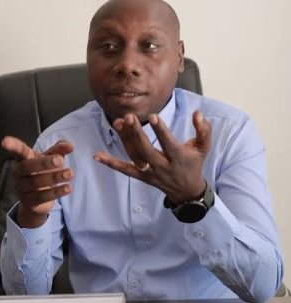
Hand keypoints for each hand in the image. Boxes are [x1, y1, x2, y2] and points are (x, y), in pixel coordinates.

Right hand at [2, 136, 73, 227]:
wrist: (37, 201)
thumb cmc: (42, 173)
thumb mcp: (50, 160)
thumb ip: (59, 151)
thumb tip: (69, 145)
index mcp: (23, 160)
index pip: (18, 152)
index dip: (12, 146)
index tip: (5, 141)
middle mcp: (19, 174)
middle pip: (28, 167)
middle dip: (44, 163)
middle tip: (60, 160)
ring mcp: (22, 189)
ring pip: (36, 183)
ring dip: (54, 178)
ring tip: (70, 174)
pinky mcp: (29, 202)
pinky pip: (42, 197)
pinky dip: (56, 192)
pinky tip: (68, 188)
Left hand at [94, 111, 210, 203]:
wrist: (186, 190)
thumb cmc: (193, 163)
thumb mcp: (203, 147)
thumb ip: (204, 130)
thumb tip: (198, 113)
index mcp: (177, 157)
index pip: (168, 143)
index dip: (160, 131)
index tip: (153, 116)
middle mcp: (162, 166)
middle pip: (146, 150)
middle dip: (137, 133)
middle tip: (129, 116)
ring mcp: (149, 172)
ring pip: (134, 156)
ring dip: (124, 140)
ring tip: (117, 123)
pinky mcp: (140, 176)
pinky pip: (124, 170)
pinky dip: (111, 163)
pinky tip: (98, 156)